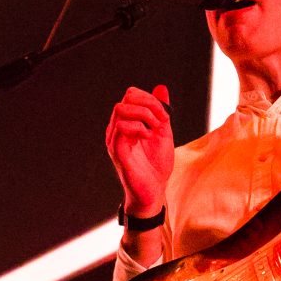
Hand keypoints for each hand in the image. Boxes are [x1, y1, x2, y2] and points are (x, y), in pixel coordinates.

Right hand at [105, 82, 173, 216]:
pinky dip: (138, 127)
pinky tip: (148, 136)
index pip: (131, 94)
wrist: (154, 192)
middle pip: (125, 98)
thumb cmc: (156, 165)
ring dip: (144, 114)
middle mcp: (117, 129)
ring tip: (155, 128)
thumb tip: (161, 88)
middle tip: (162, 120)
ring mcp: (115, 140)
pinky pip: (120, 128)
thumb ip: (161, 111)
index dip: (149, 98)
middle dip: (148, 104)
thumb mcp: (163, 132)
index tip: (165, 115)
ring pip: (120, 109)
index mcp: (127, 122)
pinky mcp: (117, 152)